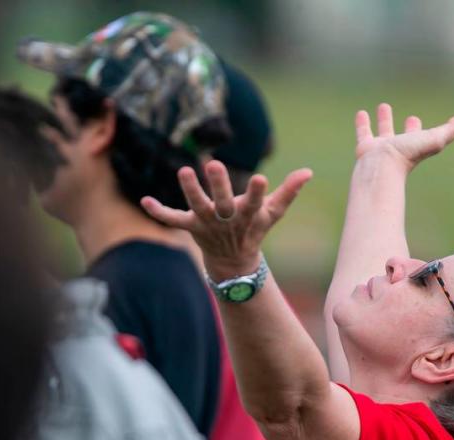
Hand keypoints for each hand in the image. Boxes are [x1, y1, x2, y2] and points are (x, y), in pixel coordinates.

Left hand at [141, 160, 312, 278]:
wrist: (234, 262)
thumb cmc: (254, 229)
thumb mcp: (272, 213)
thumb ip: (289, 192)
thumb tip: (309, 171)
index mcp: (246, 215)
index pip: (253, 202)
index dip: (256, 193)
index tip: (260, 179)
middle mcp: (225, 220)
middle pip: (221, 203)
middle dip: (218, 185)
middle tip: (214, 164)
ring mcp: (206, 224)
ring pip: (196, 206)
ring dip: (190, 190)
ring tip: (184, 170)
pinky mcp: (190, 226)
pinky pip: (172, 219)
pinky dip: (159, 211)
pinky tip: (144, 201)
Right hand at [355, 103, 453, 172]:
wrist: (381, 167)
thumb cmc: (409, 155)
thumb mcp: (435, 139)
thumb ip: (452, 129)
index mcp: (415, 146)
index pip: (422, 136)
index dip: (422, 129)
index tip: (420, 120)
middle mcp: (399, 147)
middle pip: (405, 136)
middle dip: (408, 127)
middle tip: (411, 117)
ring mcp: (382, 148)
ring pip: (384, 131)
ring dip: (385, 120)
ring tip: (383, 106)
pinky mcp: (366, 147)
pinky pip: (364, 132)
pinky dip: (363, 123)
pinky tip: (361, 113)